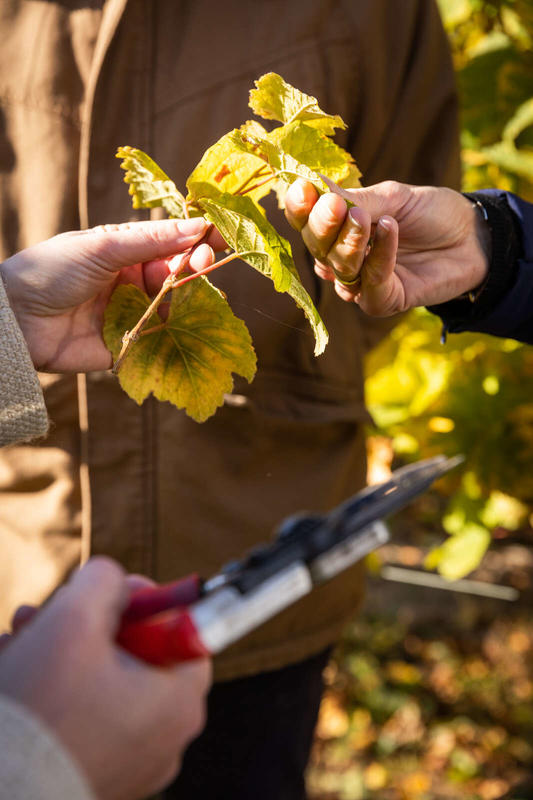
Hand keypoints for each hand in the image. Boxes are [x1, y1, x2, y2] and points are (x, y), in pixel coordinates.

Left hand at [0, 218, 221, 371]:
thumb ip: (151, 240)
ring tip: (180, 300)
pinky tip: (177, 329)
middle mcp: (129, 282)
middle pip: (174, 275)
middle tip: (201, 266)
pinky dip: (170, 336)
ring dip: (181, 303)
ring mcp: (129, 314)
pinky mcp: (125, 345)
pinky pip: (156, 342)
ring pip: (170, 309)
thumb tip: (197, 225)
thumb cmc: (52, 271)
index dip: (193, 241)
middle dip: (191, 269)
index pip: (168, 243)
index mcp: (123, 252)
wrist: (16, 319)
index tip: (218, 238)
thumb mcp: (103, 247)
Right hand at [0, 558, 210, 799]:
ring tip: (20, 634)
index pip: (186, 633)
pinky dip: (56, 688)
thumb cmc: (42, 708)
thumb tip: (112, 580)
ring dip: (62, 650)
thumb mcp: (74, 618)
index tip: (114, 592)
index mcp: (180, 702)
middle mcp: (166, 738)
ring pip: (104, 681)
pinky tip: (15, 666)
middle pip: (137, 654)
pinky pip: (86, 716)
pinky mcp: (98, 775)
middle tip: (51, 609)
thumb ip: (104, 581)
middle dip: (88, 623)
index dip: (149, 603)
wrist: (0, 792)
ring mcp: (133, 763)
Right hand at [284, 179, 491, 315]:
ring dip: (350, 242)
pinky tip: (390, 229)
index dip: (299, 208)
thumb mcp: (392, 197)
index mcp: (337, 228)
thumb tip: (311, 184)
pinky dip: (379, 255)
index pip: (305, 221)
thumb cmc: (430, 213)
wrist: (473, 236)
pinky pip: (370, 284)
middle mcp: (341, 258)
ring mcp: (360, 283)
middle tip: (336, 206)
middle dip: (323, 226)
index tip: (303, 189)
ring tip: (367, 217)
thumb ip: (354, 199)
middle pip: (316, 247)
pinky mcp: (382, 301)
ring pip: (339, 269)